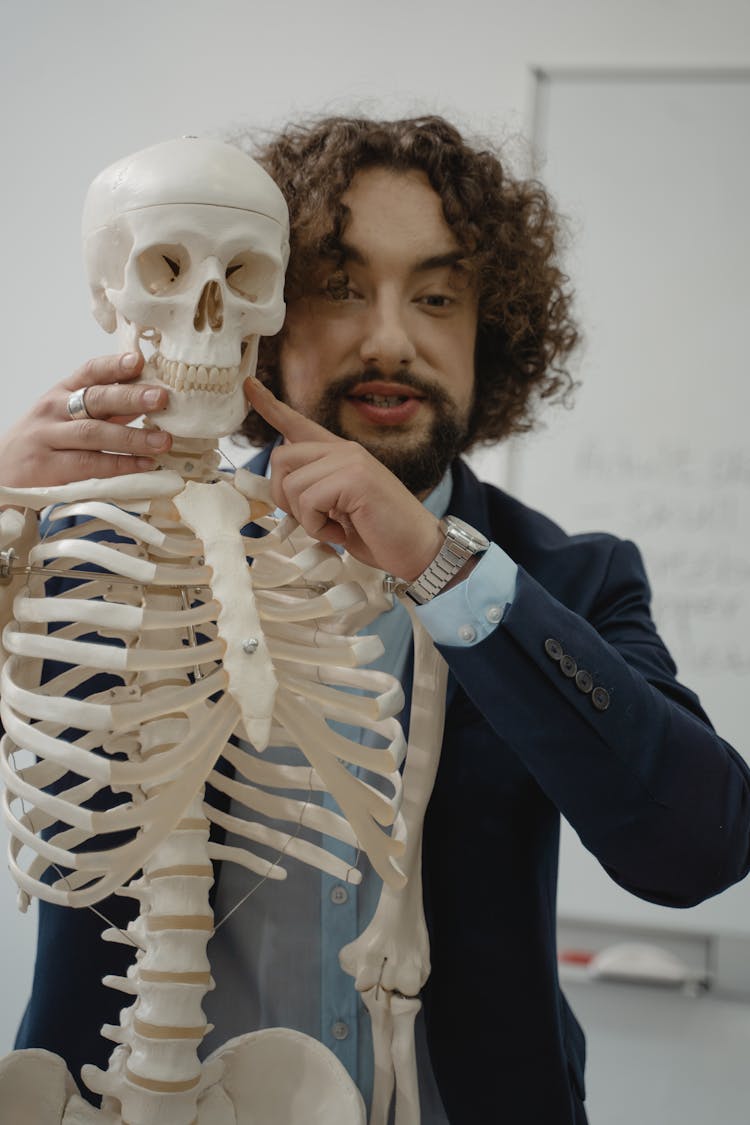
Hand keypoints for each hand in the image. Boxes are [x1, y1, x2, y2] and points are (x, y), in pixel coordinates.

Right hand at [0, 353, 171, 488]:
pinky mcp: (47, 467)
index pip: (90, 372)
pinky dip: (120, 465)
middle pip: (95, 400)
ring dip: (132, 437)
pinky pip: (89, 465)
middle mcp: (53, 411)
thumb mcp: (67, 417)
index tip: (139, 361)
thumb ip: (104, 411)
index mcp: (61, 393)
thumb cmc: (42, 442)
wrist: (2, 473)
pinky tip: (144, 465)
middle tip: (161, 398)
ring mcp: (48, 438)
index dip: (115, 365)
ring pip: (93, 434)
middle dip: (130, 397)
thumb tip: (147, 400)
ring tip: (162, 441)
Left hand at [244, 378, 443, 579]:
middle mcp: (344, 450)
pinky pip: (308, 501)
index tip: (248, 386)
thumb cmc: (379, 533)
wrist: (419, 549)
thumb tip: (282, 489)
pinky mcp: (355, 478)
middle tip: (312, 518)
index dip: (270, 406)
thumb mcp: (338, 508)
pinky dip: (318, 526)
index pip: (299, 424)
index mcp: (340, 454)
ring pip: (292, 484)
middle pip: (281, 458)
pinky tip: (341, 531)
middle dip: (284, 496)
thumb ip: (313, 492)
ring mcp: (351, 461)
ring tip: (334, 526)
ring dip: (306, 518)